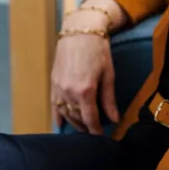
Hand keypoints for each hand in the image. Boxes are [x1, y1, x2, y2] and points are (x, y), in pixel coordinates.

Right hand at [51, 12, 118, 134]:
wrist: (80, 32)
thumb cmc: (98, 51)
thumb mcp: (108, 75)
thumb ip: (109, 100)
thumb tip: (114, 119)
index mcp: (85, 91)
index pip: (90, 119)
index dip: (96, 130)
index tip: (101, 137)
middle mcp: (69, 91)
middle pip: (77, 118)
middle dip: (86, 127)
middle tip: (94, 132)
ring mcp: (59, 87)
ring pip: (65, 113)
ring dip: (74, 122)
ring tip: (82, 127)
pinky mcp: (53, 82)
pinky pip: (54, 104)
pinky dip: (58, 115)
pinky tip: (61, 124)